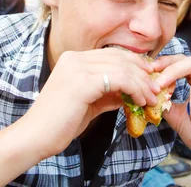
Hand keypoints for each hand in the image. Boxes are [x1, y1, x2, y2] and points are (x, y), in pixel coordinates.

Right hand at [18, 48, 159, 157]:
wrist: (35, 137)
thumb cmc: (60, 123)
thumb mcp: (90, 104)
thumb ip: (109, 94)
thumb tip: (131, 93)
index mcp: (73, 59)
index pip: (112, 54)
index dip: (135, 64)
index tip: (149, 78)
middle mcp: (74, 58)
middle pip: (120, 57)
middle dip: (142, 73)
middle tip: (155, 89)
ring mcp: (77, 67)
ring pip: (122, 67)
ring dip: (142, 83)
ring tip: (150, 99)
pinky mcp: (82, 81)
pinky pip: (119, 79)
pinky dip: (135, 89)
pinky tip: (139, 101)